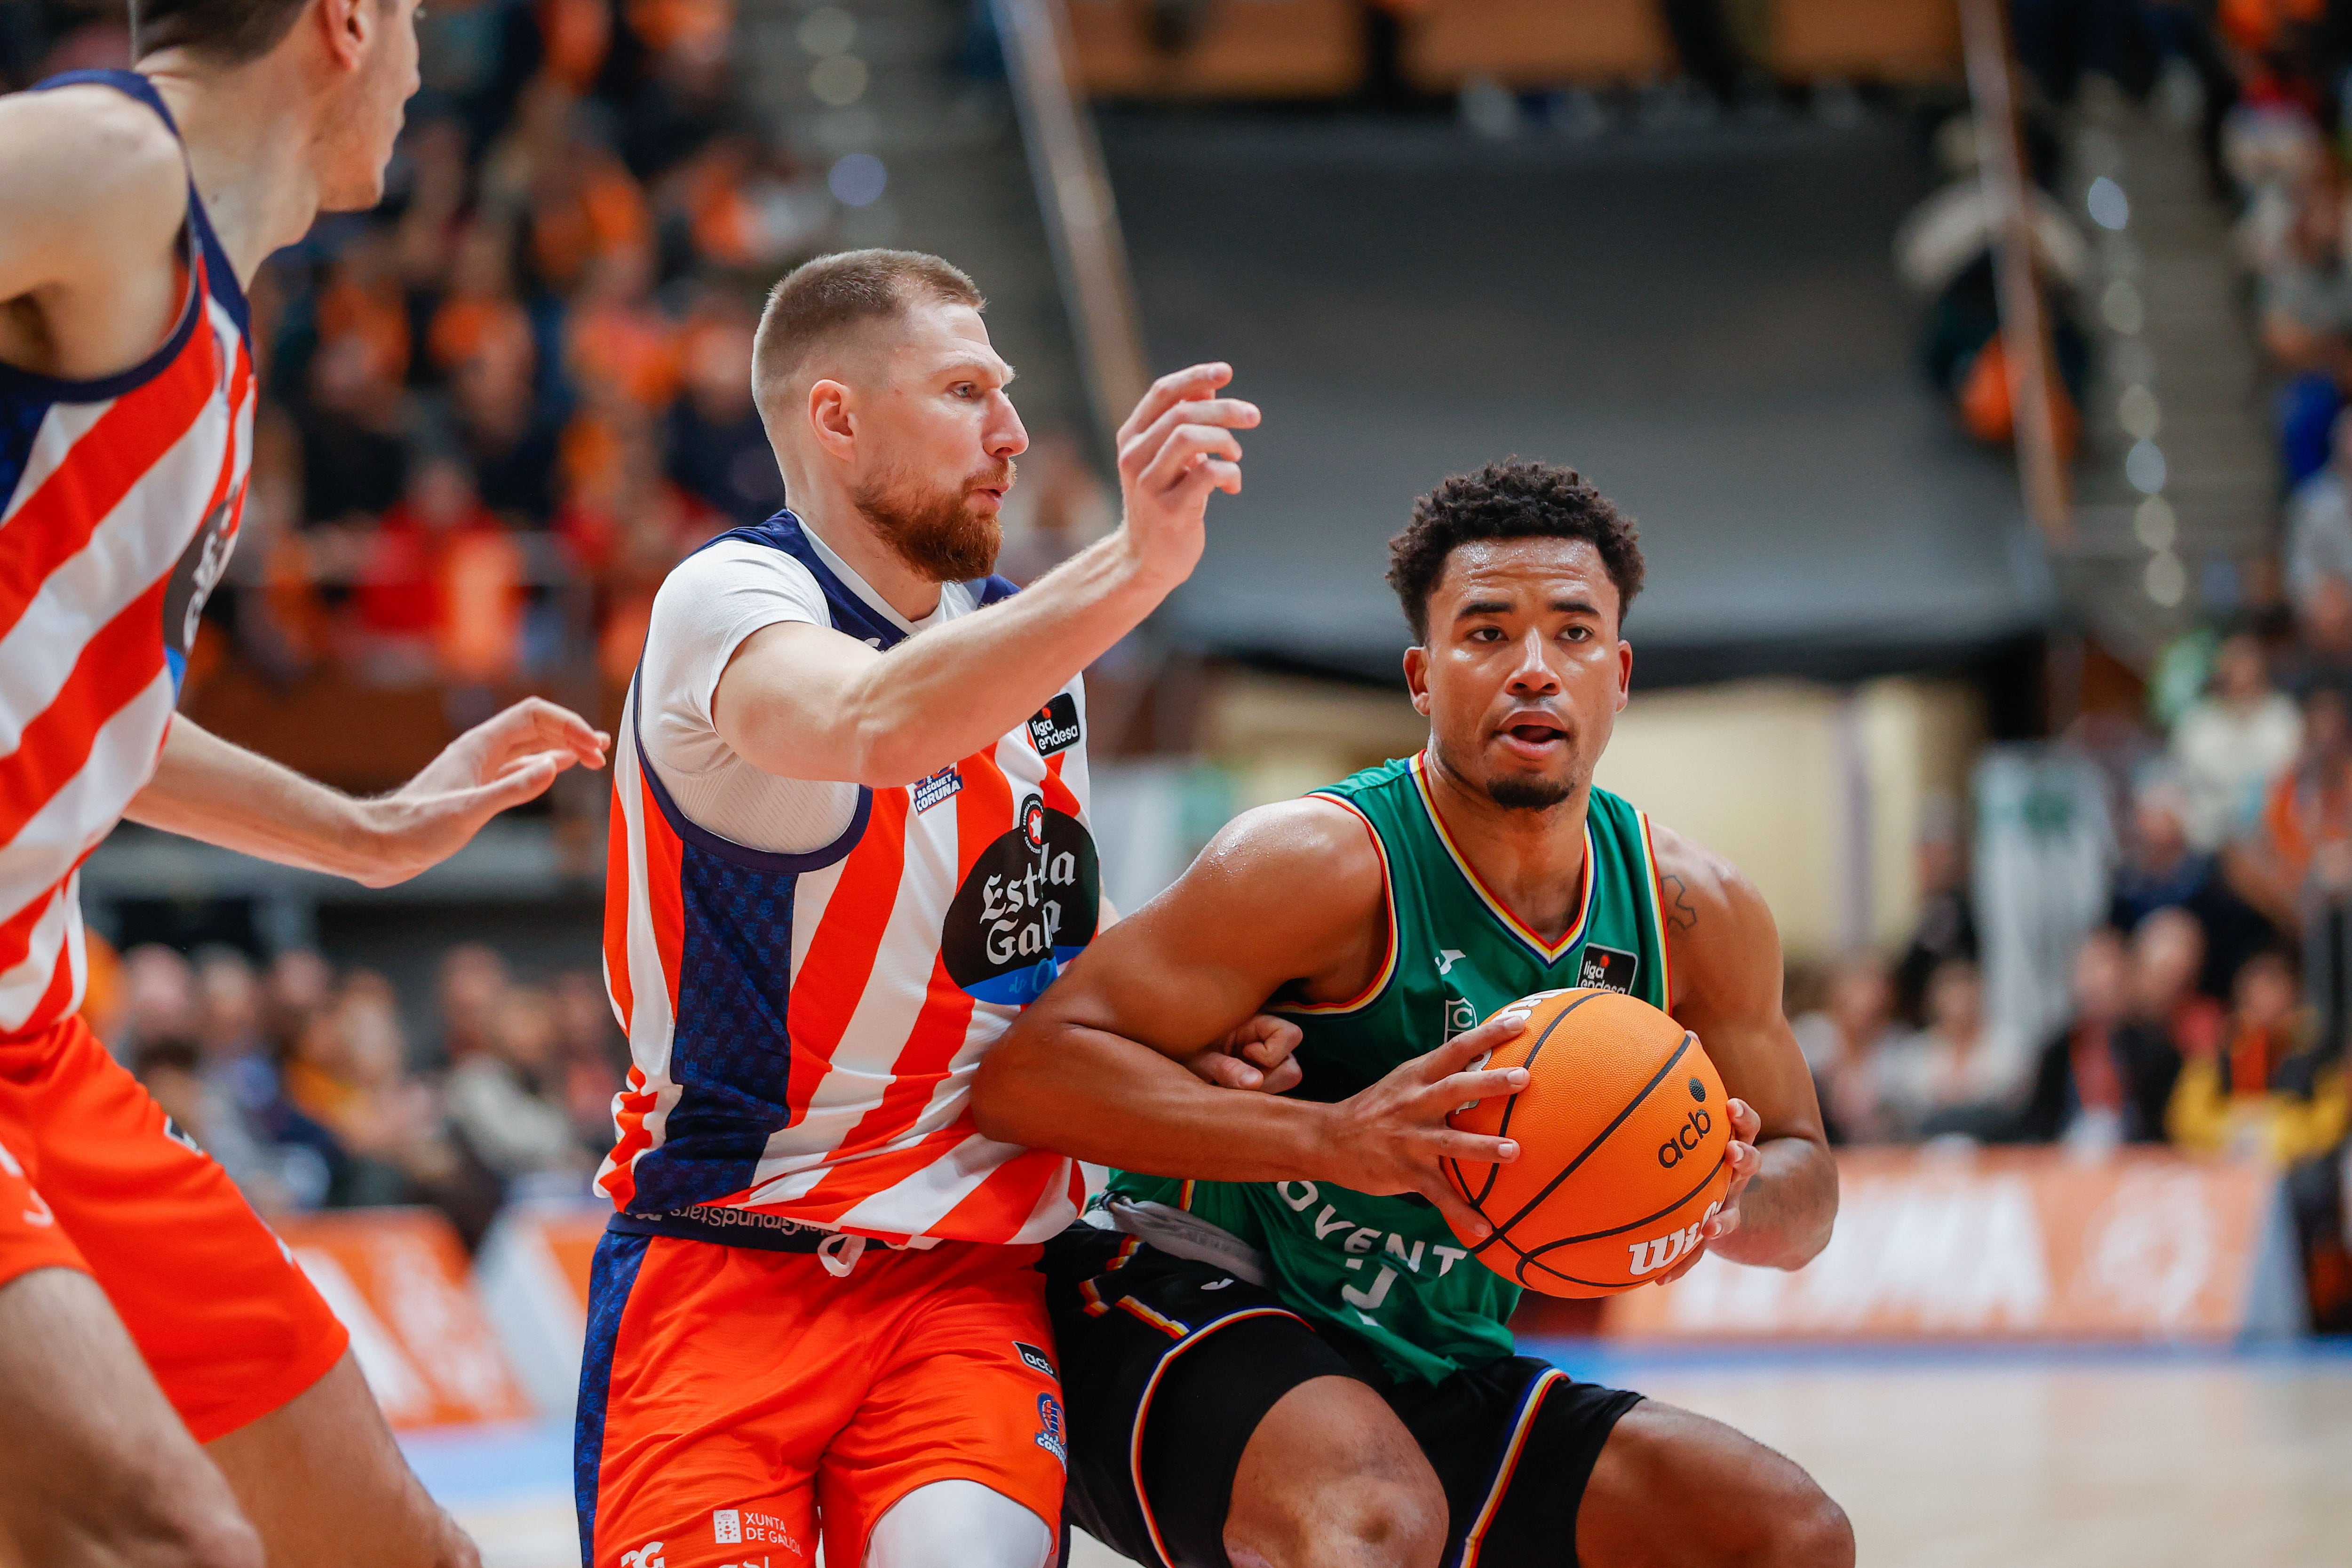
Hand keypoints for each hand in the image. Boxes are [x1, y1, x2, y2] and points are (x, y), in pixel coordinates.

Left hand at [356, 698, 609, 885]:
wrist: (380, 846)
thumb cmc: (416, 829)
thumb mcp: (468, 811)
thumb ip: (512, 789)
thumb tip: (553, 767)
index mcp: (479, 746)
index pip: (533, 716)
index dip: (567, 724)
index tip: (591, 747)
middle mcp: (481, 752)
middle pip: (535, 728)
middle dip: (571, 734)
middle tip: (601, 753)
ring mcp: (480, 770)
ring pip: (530, 747)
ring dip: (561, 747)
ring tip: (592, 755)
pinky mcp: (477, 789)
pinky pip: (519, 768)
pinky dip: (544, 765)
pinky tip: (558, 769)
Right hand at [1113, 363, 1259, 590]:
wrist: (1147, 560)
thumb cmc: (1166, 502)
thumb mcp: (1169, 459)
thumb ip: (1184, 423)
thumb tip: (1211, 385)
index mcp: (1132, 437)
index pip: (1163, 392)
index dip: (1196, 377)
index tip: (1227, 371)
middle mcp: (1134, 457)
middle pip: (1182, 414)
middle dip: (1225, 409)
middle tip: (1253, 417)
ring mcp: (1149, 484)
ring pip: (1188, 437)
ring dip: (1224, 440)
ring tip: (1235, 457)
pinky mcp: (1169, 511)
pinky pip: (1206, 475)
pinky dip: (1229, 474)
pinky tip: (1232, 488)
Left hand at [1187, 1014, 1302, 1092]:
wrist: (1173, 1055)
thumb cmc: (1184, 1050)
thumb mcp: (1199, 1058)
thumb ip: (1225, 1068)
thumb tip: (1256, 1082)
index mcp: (1257, 1023)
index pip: (1291, 1035)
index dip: (1270, 1052)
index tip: (1241, 1053)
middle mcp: (1269, 1042)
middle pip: (1292, 1068)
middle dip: (1266, 1081)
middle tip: (1233, 1080)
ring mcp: (1269, 1063)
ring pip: (1286, 1083)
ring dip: (1260, 1091)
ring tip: (1230, 1084)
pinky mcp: (1263, 1077)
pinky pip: (1273, 1093)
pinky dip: (1254, 1097)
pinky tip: (1233, 1089)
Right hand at [1315, 1011, 1530, 1241]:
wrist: (1327, 1140)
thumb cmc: (1375, 1110)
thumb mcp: (1403, 1082)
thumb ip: (1439, 1075)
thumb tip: (1486, 1064)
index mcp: (1416, 1077)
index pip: (1455, 1048)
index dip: (1488, 1034)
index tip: (1521, 1022)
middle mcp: (1413, 1104)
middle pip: (1455, 1089)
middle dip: (1489, 1083)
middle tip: (1524, 1078)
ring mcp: (1409, 1139)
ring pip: (1450, 1142)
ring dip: (1482, 1147)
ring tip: (1514, 1151)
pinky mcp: (1405, 1172)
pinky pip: (1438, 1194)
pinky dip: (1461, 1211)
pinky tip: (1485, 1227)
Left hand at [1654, 1095, 1760, 1284]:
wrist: (1747, 1207)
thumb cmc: (1703, 1155)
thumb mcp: (1697, 1131)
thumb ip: (1678, 1096)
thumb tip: (1669, 1044)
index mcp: (1731, 1146)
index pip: (1746, 1125)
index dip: (1742, 1115)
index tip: (1732, 1105)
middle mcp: (1735, 1177)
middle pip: (1749, 1164)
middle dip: (1744, 1157)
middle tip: (1733, 1151)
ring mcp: (1729, 1207)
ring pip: (1731, 1213)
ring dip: (1723, 1221)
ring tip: (1711, 1228)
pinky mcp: (1710, 1234)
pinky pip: (1696, 1252)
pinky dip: (1681, 1265)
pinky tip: (1660, 1280)